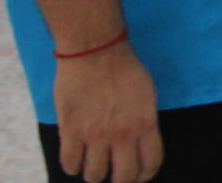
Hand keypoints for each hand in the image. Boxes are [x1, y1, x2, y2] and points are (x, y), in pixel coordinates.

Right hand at [54, 44, 161, 182]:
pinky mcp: (71, 131)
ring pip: (95, 175)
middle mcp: (122, 134)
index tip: (138, 175)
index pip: (151, 163)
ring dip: (94, 173)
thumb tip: (140, 143)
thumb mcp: (146, 94)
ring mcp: (95, 135)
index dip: (145, 175)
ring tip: (93, 163)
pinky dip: (72, 166)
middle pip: (124, 177)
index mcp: (145, 123)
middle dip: (120, 180)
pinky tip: (75, 157)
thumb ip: (144, 121)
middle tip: (114, 173)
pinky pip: (70, 164)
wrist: (95, 51)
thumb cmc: (124, 67)